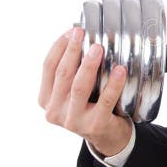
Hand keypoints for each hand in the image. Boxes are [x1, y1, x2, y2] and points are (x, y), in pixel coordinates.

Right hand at [38, 27, 131, 156]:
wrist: (106, 136)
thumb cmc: (90, 104)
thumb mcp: (71, 91)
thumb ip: (71, 70)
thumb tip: (79, 35)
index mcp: (46, 99)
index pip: (48, 67)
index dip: (59, 47)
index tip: (71, 31)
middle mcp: (55, 111)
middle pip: (62, 74)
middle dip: (72, 51)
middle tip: (81, 33)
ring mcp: (73, 120)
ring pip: (79, 87)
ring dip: (88, 65)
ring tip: (98, 48)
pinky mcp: (95, 125)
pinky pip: (105, 100)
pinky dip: (113, 84)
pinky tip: (120, 70)